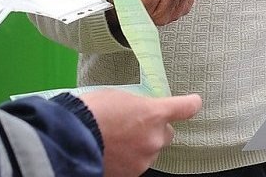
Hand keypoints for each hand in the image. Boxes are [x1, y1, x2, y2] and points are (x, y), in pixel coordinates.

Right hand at [80, 90, 201, 175]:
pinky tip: (110, 151)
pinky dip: (127, 159)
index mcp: (154, 114)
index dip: (190, 104)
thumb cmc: (91, 112)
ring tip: (115, 139)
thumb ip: (137, 104)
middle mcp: (154, 139)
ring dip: (138, 145)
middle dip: (154, 129)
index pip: (185, 108)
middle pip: (166, 134)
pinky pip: (135, 164)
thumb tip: (139, 110)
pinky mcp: (131, 174)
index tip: (194, 102)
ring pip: (149, 150)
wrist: (71, 138)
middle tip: (132, 124)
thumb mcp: (118, 96)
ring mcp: (143, 159)